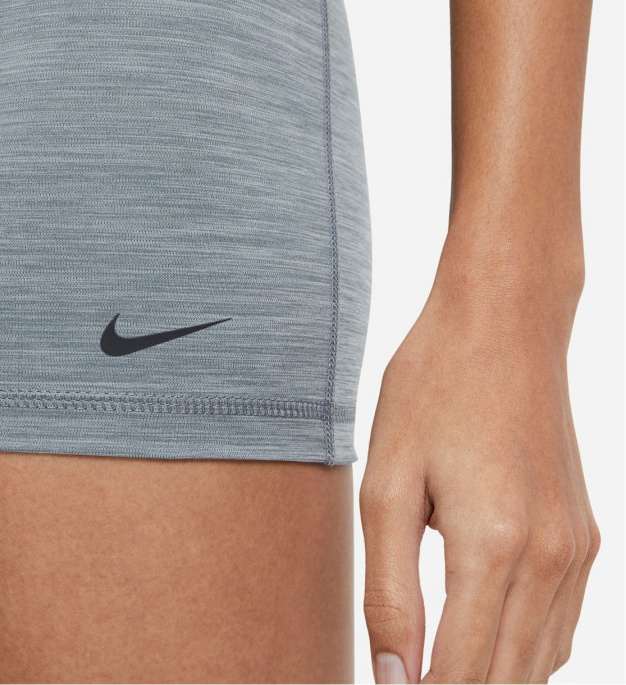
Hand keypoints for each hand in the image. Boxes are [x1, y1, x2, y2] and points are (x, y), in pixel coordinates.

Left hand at [359, 265, 599, 683]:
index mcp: (492, 547)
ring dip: (490, 678)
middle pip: (505, 679)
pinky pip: (559, 623)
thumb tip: (393, 674)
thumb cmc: (433, 390)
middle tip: (405, 680)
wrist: (503, 325)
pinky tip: (485, 642)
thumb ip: (390, 587)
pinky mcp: (585, 534)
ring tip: (436, 668)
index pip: (460, 674)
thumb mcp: (388, 483)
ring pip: (539, 661)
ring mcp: (577, 549)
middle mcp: (550, 560)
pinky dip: (523, 651)